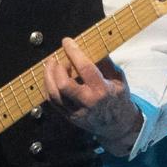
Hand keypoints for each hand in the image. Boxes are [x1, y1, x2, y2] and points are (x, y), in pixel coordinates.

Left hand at [42, 37, 142, 156]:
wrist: (117, 126)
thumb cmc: (118, 97)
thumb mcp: (118, 78)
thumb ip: (105, 62)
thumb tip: (91, 44)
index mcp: (102, 90)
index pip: (85, 68)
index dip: (73, 52)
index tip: (67, 41)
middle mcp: (88, 102)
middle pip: (64, 85)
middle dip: (57, 68)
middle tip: (57, 58)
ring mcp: (76, 111)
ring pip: (53, 94)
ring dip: (48, 76)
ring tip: (50, 65)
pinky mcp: (69, 117)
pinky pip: (52, 101)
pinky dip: (48, 86)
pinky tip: (50, 77)